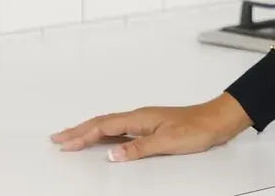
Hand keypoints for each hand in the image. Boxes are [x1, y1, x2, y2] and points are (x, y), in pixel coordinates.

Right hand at [50, 93, 252, 161]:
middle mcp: (140, 117)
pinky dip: (106, 135)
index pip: (104, 127)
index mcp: (140, 118)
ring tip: (73, 137)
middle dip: (78, 131)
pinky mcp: (153, 128)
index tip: (63, 144)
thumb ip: (138, 149)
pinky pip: (121, 130)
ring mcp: (146, 122)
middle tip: (57, 138)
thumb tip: (112, 156)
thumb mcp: (167, 142)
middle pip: (102, 123)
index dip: (82, 136)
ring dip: (90, 132)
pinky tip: (105, 141)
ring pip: (110, 126)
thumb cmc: (198, 128)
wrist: (218, 120)